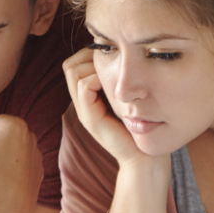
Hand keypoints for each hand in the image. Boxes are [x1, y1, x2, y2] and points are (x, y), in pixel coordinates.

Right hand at [63, 48, 146, 166]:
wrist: (144, 158)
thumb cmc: (142, 127)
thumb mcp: (129, 98)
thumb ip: (121, 82)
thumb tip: (123, 58)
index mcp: (90, 98)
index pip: (74, 64)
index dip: (88, 54)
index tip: (111, 58)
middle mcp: (82, 103)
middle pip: (70, 65)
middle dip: (88, 56)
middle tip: (111, 63)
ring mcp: (84, 111)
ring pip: (73, 72)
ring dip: (93, 66)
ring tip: (113, 75)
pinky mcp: (90, 119)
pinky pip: (84, 87)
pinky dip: (96, 78)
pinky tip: (114, 86)